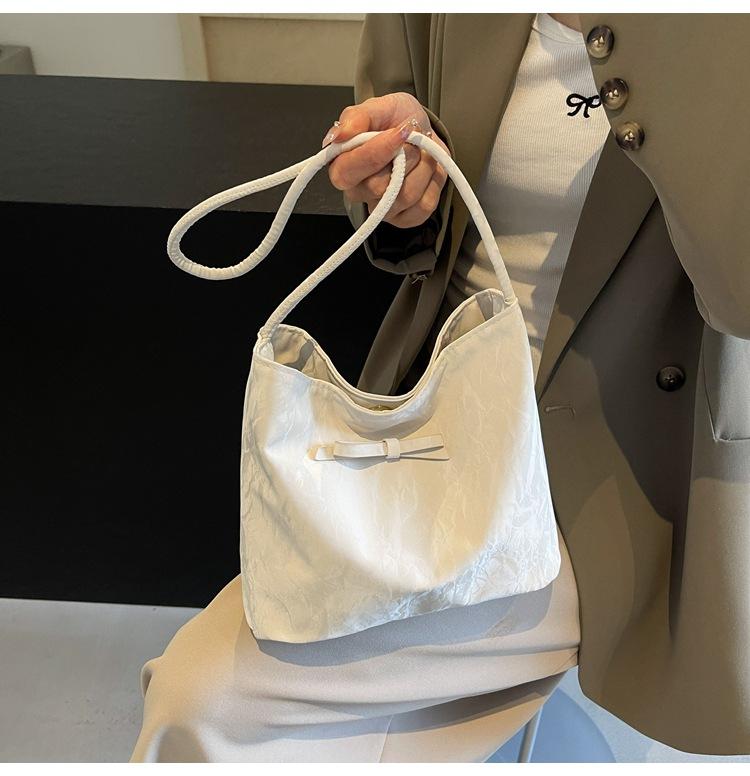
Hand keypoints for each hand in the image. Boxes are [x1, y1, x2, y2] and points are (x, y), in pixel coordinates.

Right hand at [321, 92, 449, 228]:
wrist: (423, 132)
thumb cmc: (395, 121)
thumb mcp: (378, 107)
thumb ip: (356, 118)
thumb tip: (337, 135)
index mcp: (342, 167)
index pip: (347, 172)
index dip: (375, 153)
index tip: (399, 132)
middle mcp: (358, 192)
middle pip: (378, 187)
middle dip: (405, 157)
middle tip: (412, 139)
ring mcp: (382, 209)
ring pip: (405, 196)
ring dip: (422, 167)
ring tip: (421, 152)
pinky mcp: (405, 218)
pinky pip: (423, 207)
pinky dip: (433, 183)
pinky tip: (426, 171)